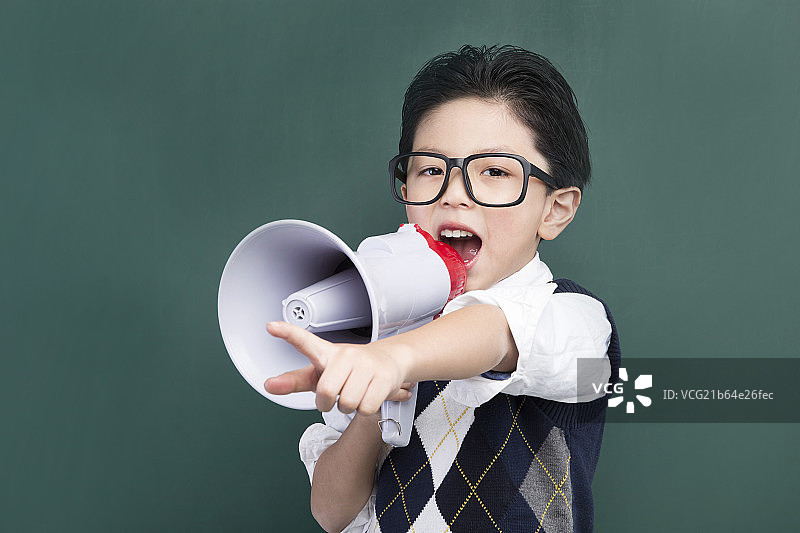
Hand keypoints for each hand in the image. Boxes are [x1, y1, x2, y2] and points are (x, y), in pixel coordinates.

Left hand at [263, 321, 412, 413]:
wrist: (390, 362)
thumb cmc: (349, 371)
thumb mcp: (320, 374)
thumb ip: (293, 381)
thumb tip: (268, 385)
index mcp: (327, 353)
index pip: (304, 341)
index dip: (287, 334)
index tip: (270, 326)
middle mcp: (346, 355)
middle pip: (326, 392)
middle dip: (328, 403)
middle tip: (336, 396)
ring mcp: (366, 365)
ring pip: (347, 403)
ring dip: (349, 407)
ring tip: (356, 393)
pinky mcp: (383, 378)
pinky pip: (365, 408)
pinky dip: (365, 409)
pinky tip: (369, 395)